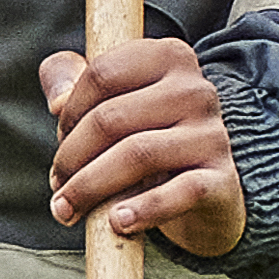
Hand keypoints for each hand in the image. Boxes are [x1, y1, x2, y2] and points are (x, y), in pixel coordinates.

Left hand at [40, 38, 250, 258]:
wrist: (200, 185)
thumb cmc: (142, 132)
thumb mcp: (107, 96)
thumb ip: (68, 76)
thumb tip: (57, 100)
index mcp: (168, 57)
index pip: (101, 75)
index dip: (68, 112)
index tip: (60, 139)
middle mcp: (196, 90)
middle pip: (111, 119)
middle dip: (71, 157)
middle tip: (58, 185)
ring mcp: (213, 134)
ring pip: (137, 155)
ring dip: (90, 187)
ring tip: (67, 210)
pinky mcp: (221, 178)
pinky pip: (181, 192)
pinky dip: (145, 209)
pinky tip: (117, 221)